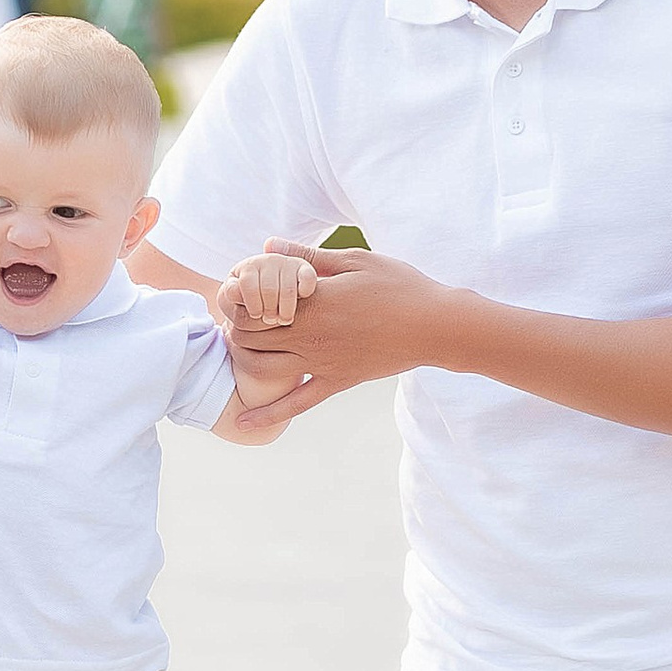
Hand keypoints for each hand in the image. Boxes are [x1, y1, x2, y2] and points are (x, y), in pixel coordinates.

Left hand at [224, 242, 452, 402]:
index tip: (240, 294)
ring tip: (241, 351)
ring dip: (244, 361)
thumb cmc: (399, 285)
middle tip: (236, 321)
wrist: (435, 325)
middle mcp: (311, 335)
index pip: (254, 305)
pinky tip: (243, 425)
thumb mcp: (353, 261)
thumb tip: (268, 245)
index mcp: (312, 301)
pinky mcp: (337, 382)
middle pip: (250, 337)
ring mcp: (322, 362)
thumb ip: (307, 256)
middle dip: (236, 329)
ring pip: (264, 369)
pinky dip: (267, 415)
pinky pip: (297, 403)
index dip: (238, 300)